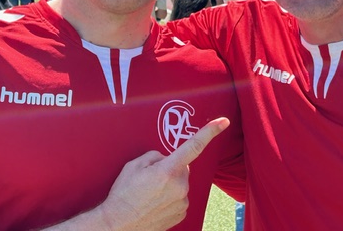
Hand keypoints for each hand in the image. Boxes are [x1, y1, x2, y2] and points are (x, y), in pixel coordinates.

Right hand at [94, 118, 229, 230]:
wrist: (119, 225)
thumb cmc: (123, 195)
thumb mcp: (133, 166)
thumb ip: (155, 156)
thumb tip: (165, 159)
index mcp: (168, 170)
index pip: (193, 146)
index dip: (210, 132)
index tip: (223, 121)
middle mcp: (180, 186)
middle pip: (182, 167)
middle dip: (170, 168)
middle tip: (151, 179)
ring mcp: (183, 201)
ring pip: (181, 183)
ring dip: (170, 185)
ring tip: (150, 194)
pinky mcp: (182, 213)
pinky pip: (180, 197)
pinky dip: (171, 198)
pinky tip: (155, 203)